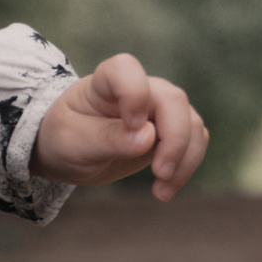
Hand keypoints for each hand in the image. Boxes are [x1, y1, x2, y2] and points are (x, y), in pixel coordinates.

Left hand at [31, 51, 209, 202]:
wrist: (69, 151)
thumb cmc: (65, 139)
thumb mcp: (74, 143)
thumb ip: (108, 138)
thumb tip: (149, 137)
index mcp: (104, 83)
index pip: (125, 69)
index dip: (134, 94)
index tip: (132, 125)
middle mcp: (139, 89)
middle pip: (173, 100)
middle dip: (174, 140)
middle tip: (159, 175)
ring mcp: (159, 107)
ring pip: (191, 122)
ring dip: (185, 159)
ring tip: (161, 192)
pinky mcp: (171, 129)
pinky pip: (195, 140)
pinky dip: (187, 165)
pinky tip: (164, 188)